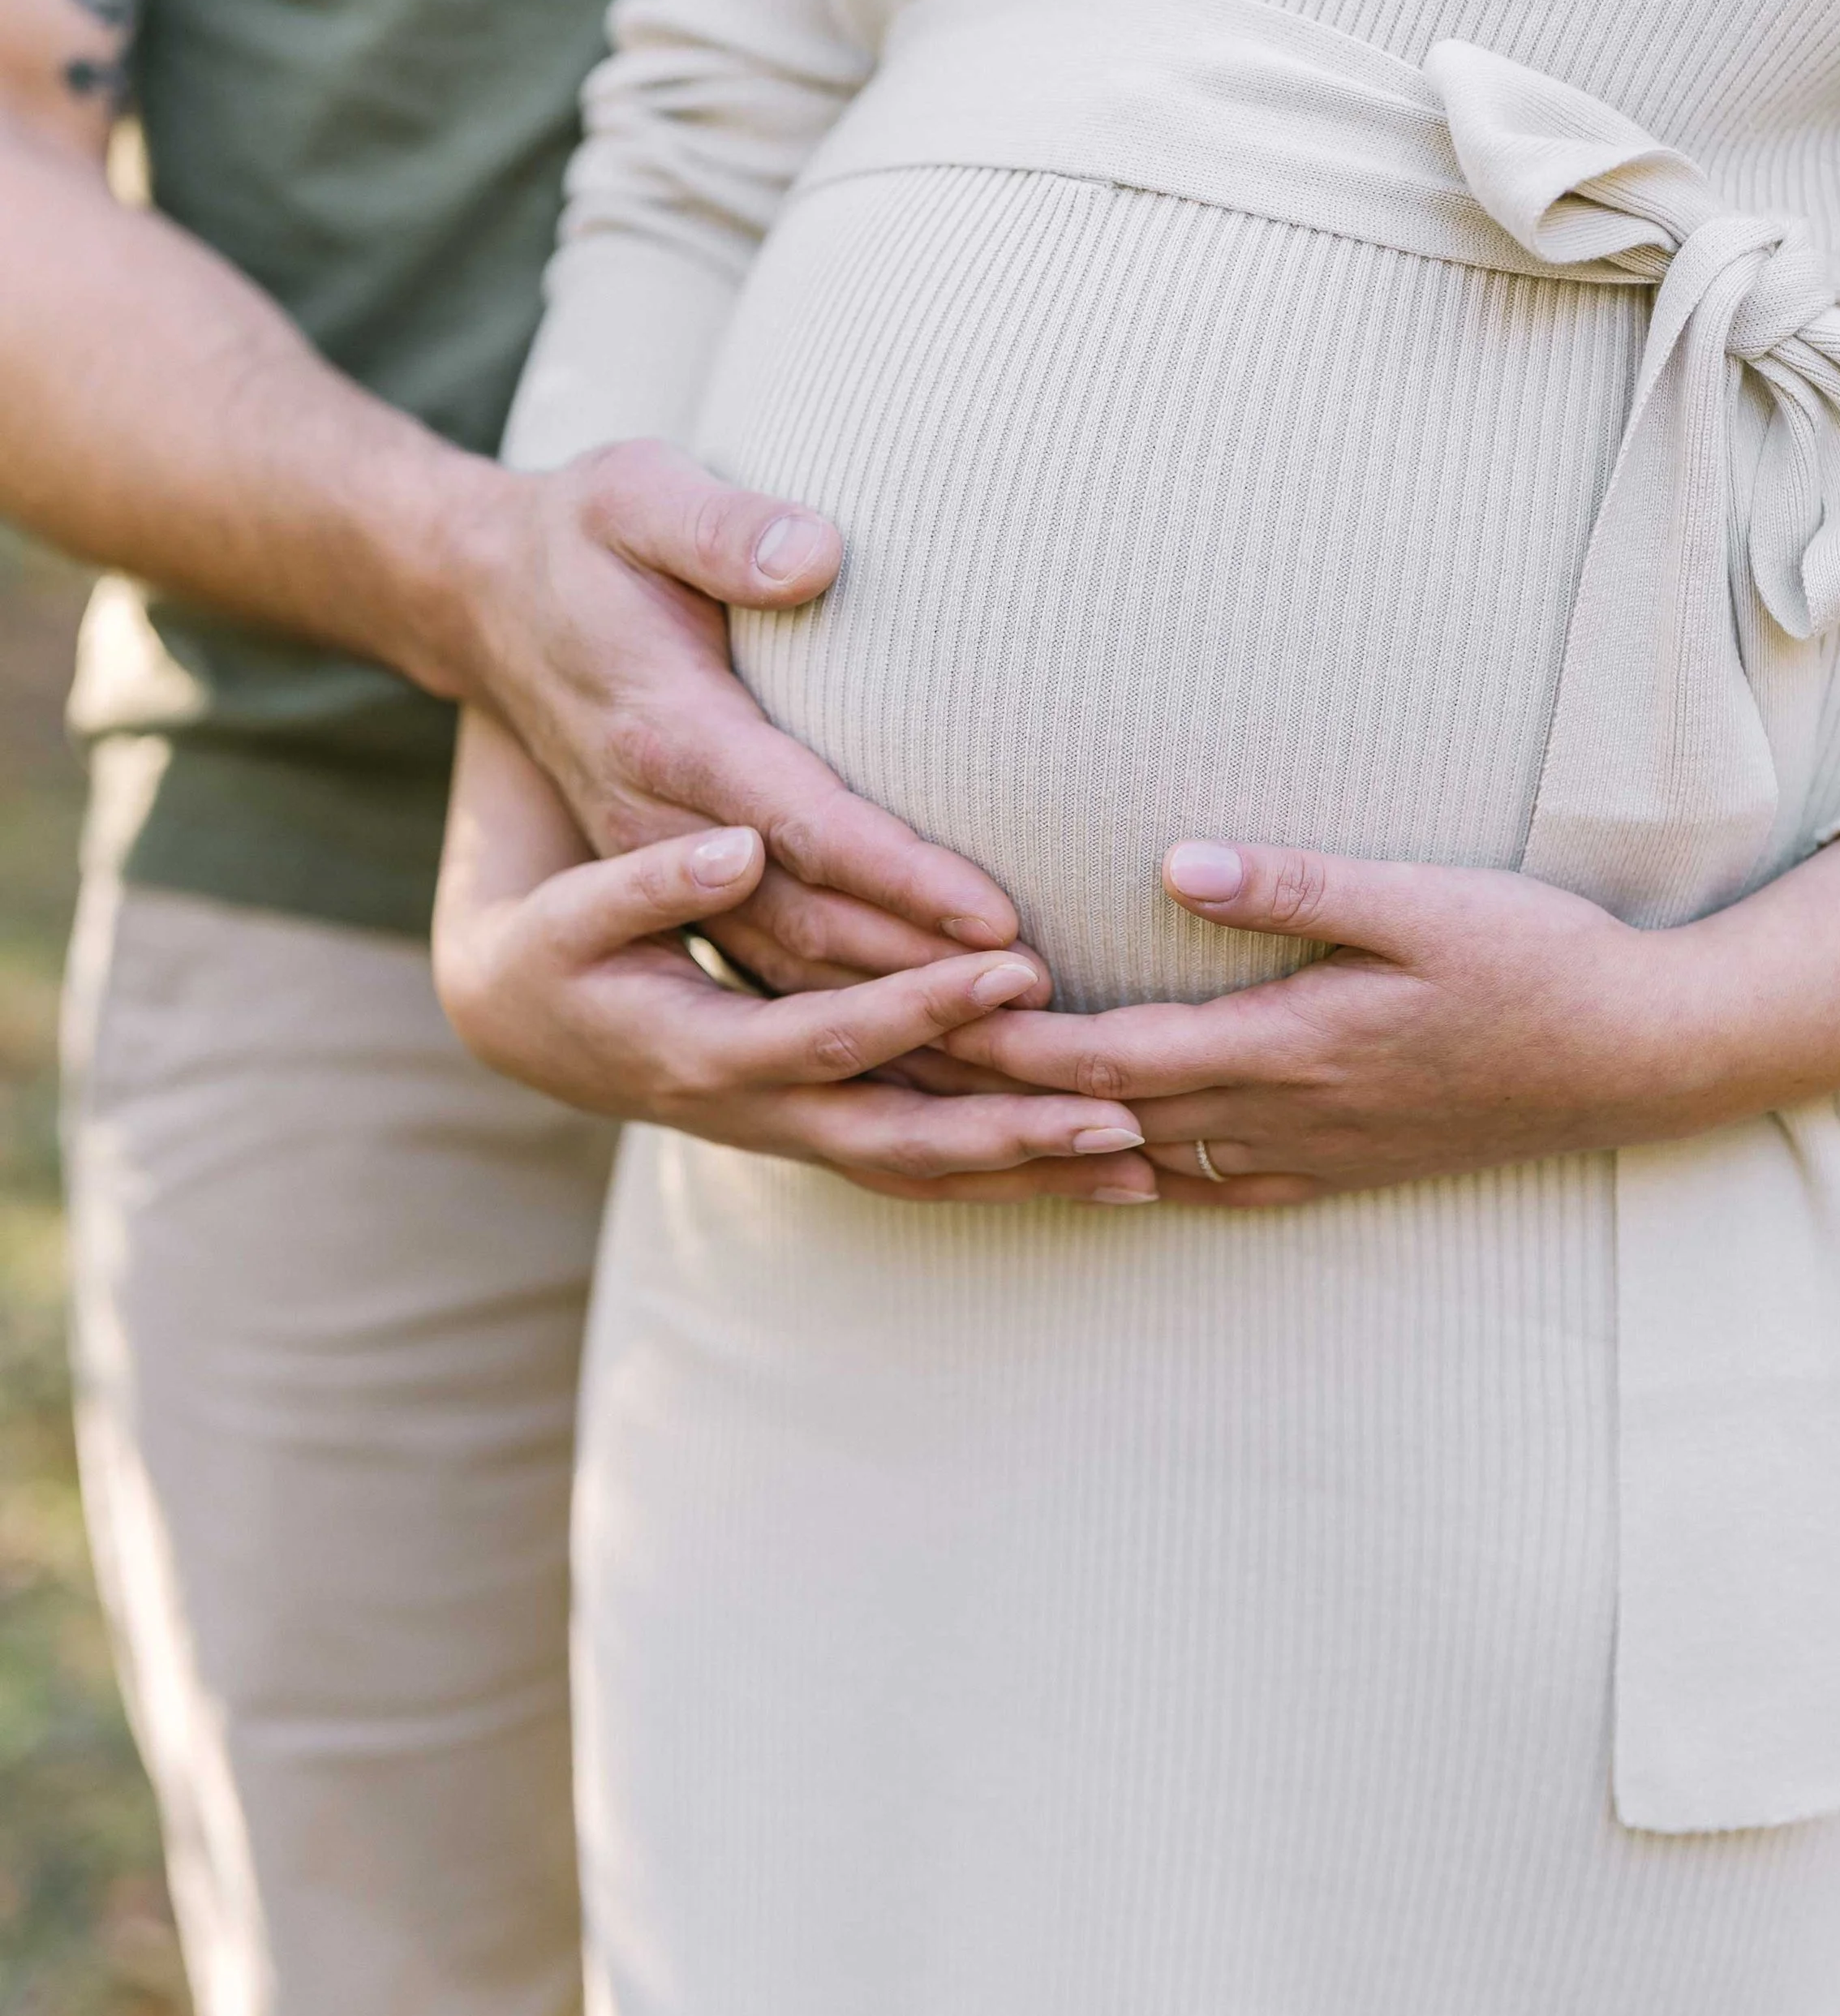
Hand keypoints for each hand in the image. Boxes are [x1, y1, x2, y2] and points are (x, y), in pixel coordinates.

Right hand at [433, 710, 1156, 1202]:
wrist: (514, 1014)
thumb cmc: (543, 947)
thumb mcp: (569, 909)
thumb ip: (648, 882)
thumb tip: (742, 843)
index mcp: (698, 1053)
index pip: (833, 1036)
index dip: (925, 1004)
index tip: (1019, 963)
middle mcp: (756, 1112)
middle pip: (900, 1140)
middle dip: (1011, 1128)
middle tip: (1123, 1109)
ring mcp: (791, 1129)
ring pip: (924, 1169)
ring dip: (1029, 1171)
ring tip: (1149, 1162)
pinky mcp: (818, 1123)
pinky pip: (925, 1161)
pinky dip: (1008, 1172)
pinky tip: (1102, 1168)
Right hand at [445, 439, 1022, 993]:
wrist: (481, 595)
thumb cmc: (583, 536)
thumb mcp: (636, 495)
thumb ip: (725, 526)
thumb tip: (819, 555)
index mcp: (666, 733)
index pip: (803, 823)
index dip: (901, 876)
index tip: (996, 919)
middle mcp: (659, 820)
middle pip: (808, 923)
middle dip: (924, 976)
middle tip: (1043, 1013)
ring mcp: (660, 862)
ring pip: (788, 966)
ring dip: (897, 1017)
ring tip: (1010, 1042)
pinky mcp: (672, 880)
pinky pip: (768, 966)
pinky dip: (850, 1013)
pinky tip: (935, 1046)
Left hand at [940, 833, 1839, 1199]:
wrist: (1643, 1059)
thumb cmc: (1539, 960)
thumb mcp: (1422, 901)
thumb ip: (1293, 885)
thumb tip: (1170, 860)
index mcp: (1284, 1048)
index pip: (1098, 1057)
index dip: (996, 1043)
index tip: (905, 1012)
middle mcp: (1277, 1119)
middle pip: (1091, 1122)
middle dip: (982, 1103)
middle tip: (877, 1076)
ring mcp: (1304, 1155)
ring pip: (1135, 1168)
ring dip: (1038, 1152)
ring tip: (943, 1130)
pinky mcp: (1334, 1167)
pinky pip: (1202, 1189)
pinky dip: (1124, 1180)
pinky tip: (1085, 1172)